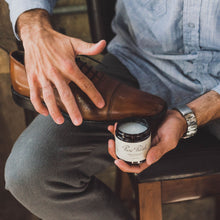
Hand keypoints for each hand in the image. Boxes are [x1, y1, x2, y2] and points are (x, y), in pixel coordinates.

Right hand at [17, 9, 105, 124]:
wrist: (35, 35)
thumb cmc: (57, 41)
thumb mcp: (74, 43)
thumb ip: (90, 48)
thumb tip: (104, 44)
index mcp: (68, 66)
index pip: (84, 83)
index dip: (94, 94)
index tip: (101, 104)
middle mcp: (56, 72)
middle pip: (66, 94)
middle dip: (72, 109)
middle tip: (78, 122)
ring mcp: (42, 76)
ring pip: (48, 96)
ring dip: (54, 110)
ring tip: (60, 121)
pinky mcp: (32, 78)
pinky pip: (34, 94)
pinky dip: (39, 105)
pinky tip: (45, 113)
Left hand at [108, 110, 186, 172]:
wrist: (176, 117)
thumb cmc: (175, 130)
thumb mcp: (168, 141)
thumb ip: (159, 151)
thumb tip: (149, 160)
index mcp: (150, 155)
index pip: (136, 166)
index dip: (125, 167)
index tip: (117, 161)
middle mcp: (143, 149)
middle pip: (126, 155)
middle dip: (115, 151)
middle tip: (111, 142)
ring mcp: (140, 140)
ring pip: (124, 143)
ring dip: (116, 139)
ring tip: (112, 130)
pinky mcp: (139, 131)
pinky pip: (127, 132)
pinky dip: (120, 129)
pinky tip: (115, 125)